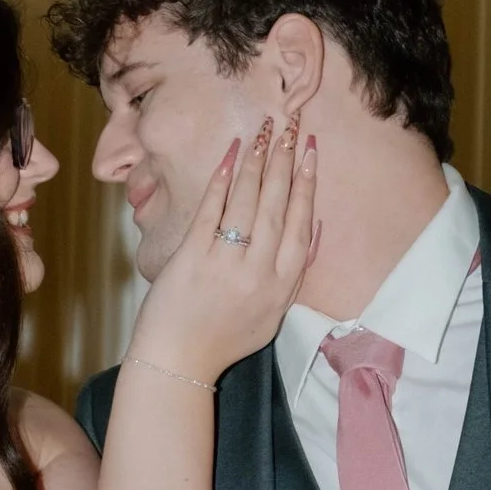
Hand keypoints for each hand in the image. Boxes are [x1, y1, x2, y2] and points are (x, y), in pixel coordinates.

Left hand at [129, 117, 316, 386]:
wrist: (178, 362)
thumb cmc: (223, 340)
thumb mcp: (271, 316)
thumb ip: (291, 277)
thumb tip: (312, 232)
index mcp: (281, 287)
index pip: (302, 226)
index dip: (308, 186)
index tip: (312, 153)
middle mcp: (258, 273)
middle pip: (278, 206)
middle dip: (286, 161)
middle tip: (292, 127)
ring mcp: (225, 263)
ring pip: (248, 202)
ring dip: (258, 162)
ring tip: (265, 132)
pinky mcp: (193, 256)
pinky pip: (212, 209)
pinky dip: (222, 179)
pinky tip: (231, 154)